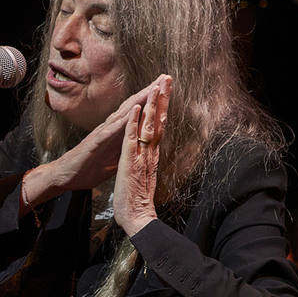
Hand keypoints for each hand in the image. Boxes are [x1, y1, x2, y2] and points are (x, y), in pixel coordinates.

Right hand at [21, 75, 170, 215]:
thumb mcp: (114, 156)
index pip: (138, 112)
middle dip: (149, 92)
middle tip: (164, 77)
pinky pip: (109, 132)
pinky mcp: (94, 143)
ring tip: (152, 88)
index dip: (152, 100)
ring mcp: (102, 134)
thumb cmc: (89, 166)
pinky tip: (129, 115)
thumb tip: (137, 141)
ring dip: (138, 101)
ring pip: (123, 114)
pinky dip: (120, 123)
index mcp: (117, 132)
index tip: (167, 88)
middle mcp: (110, 128)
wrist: (66, 176)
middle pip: (133, 106)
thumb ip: (125, 145)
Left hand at [114, 75, 171, 236]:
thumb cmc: (137, 200)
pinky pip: (131, 139)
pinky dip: (133, 123)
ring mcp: (141, 156)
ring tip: (156, 85)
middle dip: (162, 98)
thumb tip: (152, 155)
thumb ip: (148, 163)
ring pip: (148, 125)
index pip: (158, 126)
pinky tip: (136, 108)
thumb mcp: (143, 176)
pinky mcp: (130, 161)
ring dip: (152, 105)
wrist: (137, 218)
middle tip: (167, 78)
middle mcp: (150, 152)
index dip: (162, 107)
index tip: (166, 90)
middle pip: (158, 121)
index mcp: (151, 155)